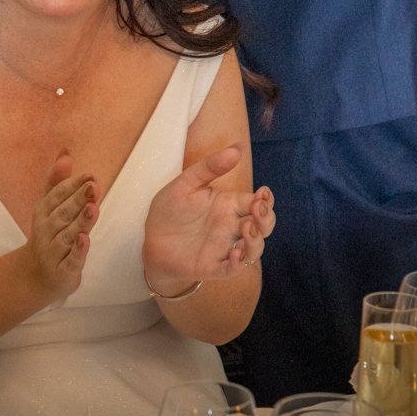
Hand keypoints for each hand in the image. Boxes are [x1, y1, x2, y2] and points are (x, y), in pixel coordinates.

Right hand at [24, 150, 97, 301]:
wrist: (36, 276)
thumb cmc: (49, 235)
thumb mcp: (50, 207)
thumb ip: (57, 181)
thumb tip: (65, 152)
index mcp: (43, 212)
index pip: (57, 195)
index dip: (73, 185)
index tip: (89, 175)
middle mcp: (45, 230)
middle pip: (63, 213)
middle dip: (78, 199)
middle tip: (93, 186)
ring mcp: (52, 252)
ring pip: (67, 235)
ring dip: (80, 222)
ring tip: (93, 208)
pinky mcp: (62, 272)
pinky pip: (71, 260)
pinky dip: (78, 251)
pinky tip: (85, 240)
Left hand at [142, 144, 275, 294]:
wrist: (150, 238)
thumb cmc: (170, 209)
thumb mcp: (187, 183)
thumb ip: (210, 166)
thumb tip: (237, 147)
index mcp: (228, 205)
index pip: (256, 202)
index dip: (265, 199)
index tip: (263, 193)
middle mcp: (231, 226)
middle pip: (262, 225)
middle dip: (267, 219)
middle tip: (259, 209)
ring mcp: (223, 247)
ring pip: (253, 248)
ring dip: (256, 241)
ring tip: (248, 228)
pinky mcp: (212, 266)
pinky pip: (232, 268)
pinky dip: (238, 263)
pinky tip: (235, 252)